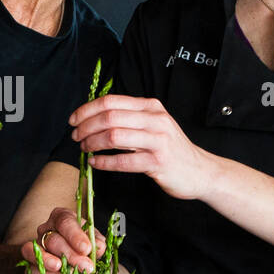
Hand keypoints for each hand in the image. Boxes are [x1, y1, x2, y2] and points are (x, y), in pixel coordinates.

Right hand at [23, 207, 105, 273]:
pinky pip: (32, 269)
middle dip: (70, 255)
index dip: (75, 235)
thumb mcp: (96, 243)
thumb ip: (98, 243)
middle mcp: (46, 230)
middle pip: (53, 239)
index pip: (65, 222)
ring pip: (37, 252)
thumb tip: (98, 247)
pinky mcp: (31, 265)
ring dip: (50, 262)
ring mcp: (36, 247)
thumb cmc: (87, 249)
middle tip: (86, 267)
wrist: (78, 264)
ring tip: (63, 270)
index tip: (86, 249)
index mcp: (62, 218)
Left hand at [70, 94, 213, 200]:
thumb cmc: (170, 148)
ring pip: (114, 136)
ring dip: (92, 143)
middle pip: (110, 117)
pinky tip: (95, 163)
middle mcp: (155, 119)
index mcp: (151, 107)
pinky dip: (104, 162)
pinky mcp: (158, 162)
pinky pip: (123, 161)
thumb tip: (93, 117)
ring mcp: (158, 141)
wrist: (200, 171)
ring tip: (84, 149)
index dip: (87, 110)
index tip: (73, 120)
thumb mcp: (153, 124)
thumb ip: (129, 117)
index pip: (111, 102)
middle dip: (86, 127)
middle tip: (75, 137)